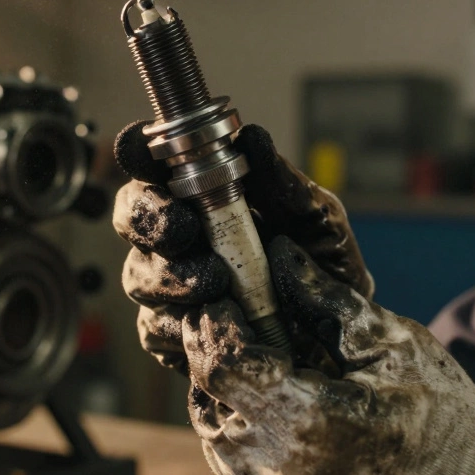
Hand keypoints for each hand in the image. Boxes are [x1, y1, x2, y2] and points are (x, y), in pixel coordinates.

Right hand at [112, 121, 373, 372]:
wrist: (343, 336)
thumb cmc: (325, 267)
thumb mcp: (317, 220)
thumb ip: (283, 182)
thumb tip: (252, 137)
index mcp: (203, 198)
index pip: (154, 167)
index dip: (138, 155)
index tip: (148, 159)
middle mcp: (177, 239)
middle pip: (131, 217)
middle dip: (151, 220)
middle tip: (185, 230)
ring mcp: (169, 289)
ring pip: (138, 275)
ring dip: (172, 276)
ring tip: (218, 283)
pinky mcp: (173, 337)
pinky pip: (156, 330)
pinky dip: (181, 324)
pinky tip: (216, 321)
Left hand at [183, 236, 474, 474]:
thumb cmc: (448, 427)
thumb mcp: (396, 348)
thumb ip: (328, 303)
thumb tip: (281, 255)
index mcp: (308, 421)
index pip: (221, 362)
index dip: (216, 326)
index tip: (226, 302)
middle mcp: (276, 474)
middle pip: (209, 398)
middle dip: (224, 361)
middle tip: (254, 336)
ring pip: (216, 438)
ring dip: (233, 402)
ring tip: (279, 381)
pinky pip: (234, 474)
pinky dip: (247, 442)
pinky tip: (285, 424)